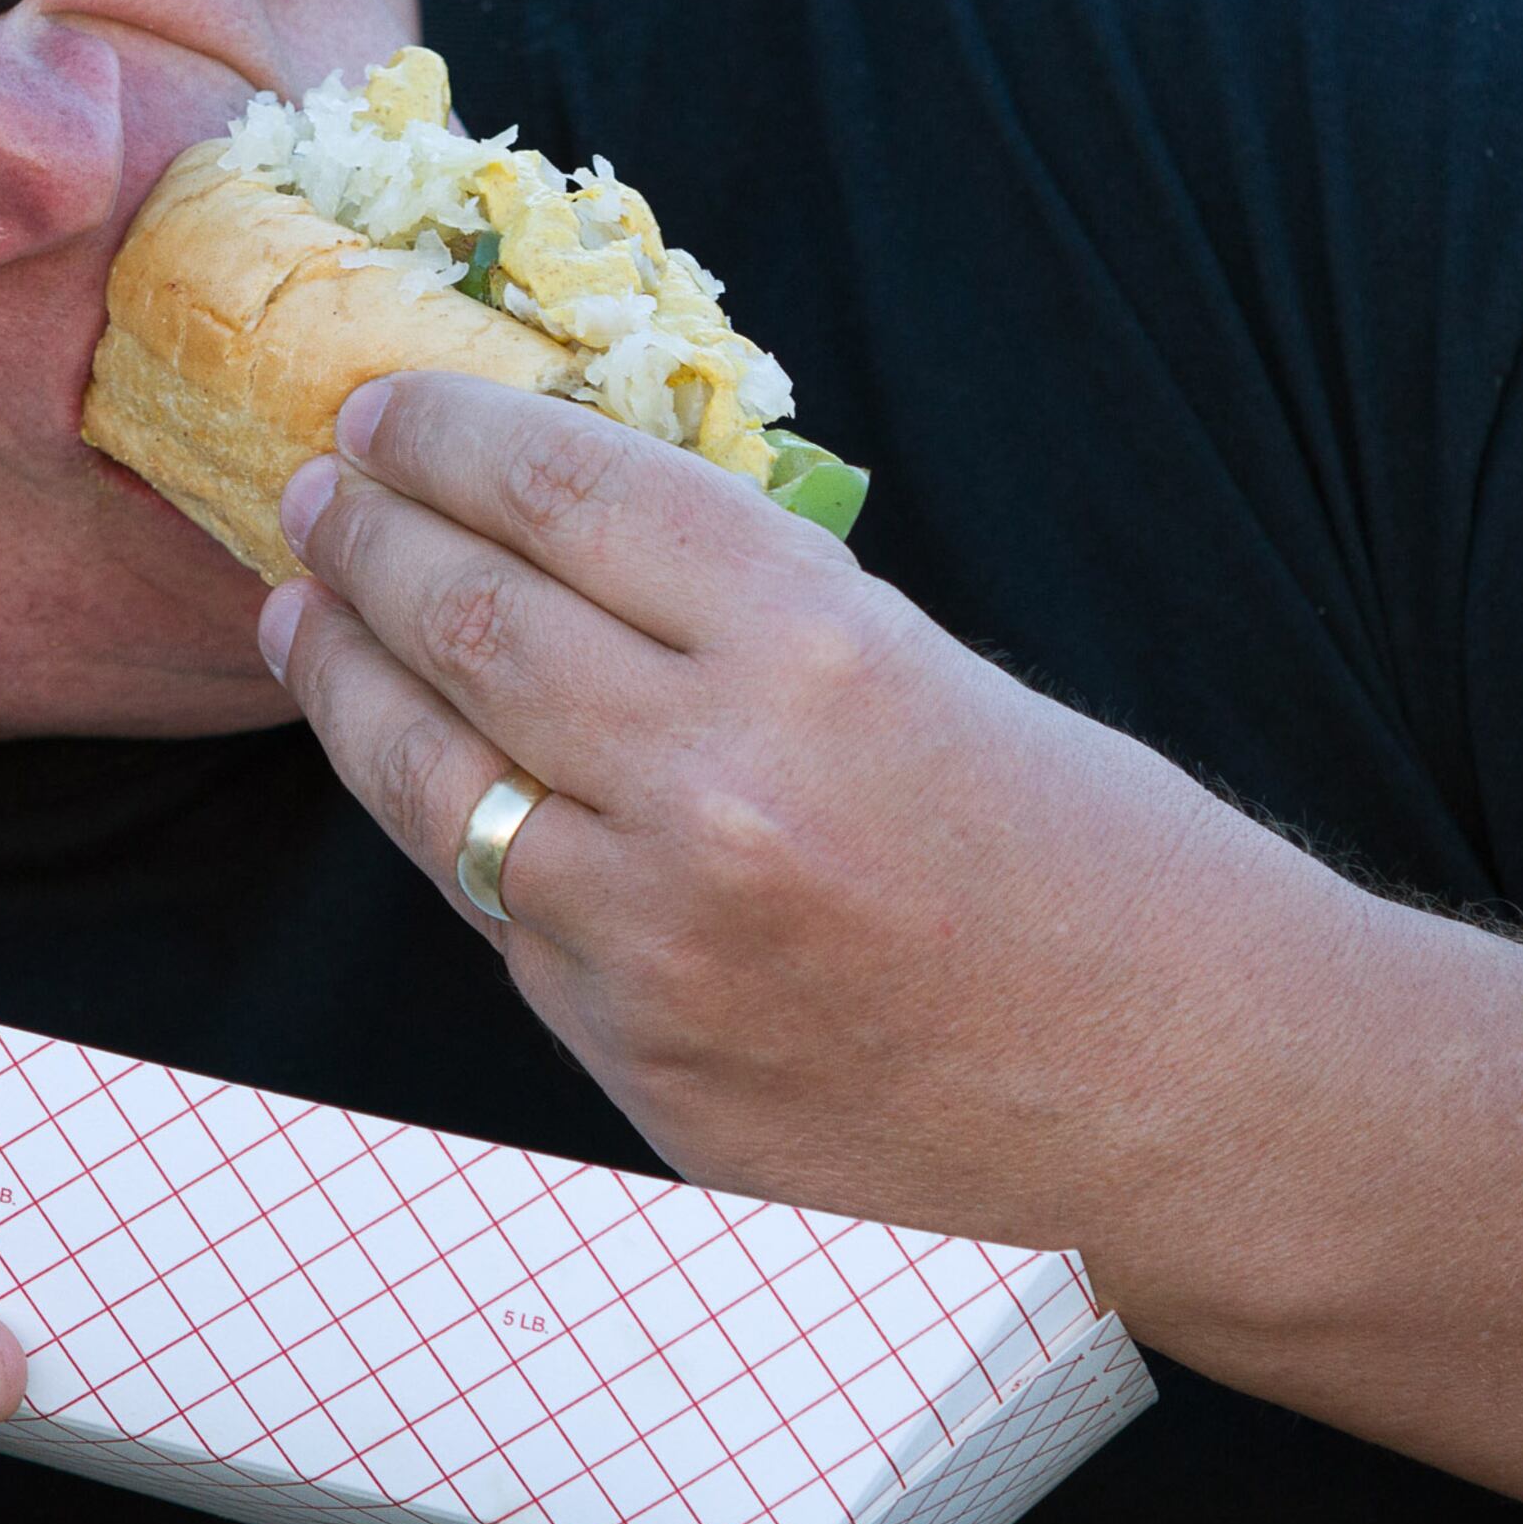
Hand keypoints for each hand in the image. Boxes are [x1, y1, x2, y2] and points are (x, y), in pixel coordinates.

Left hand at [258, 375, 1329, 1288]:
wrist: (1215, 1116)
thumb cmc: (1119, 879)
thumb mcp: (936, 677)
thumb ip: (753, 621)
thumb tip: (576, 552)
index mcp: (816, 646)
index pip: (566, 491)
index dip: (451, 435)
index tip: (388, 406)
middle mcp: (715, 785)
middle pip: (467, 617)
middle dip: (367, 536)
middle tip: (315, 490)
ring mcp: (659, 942)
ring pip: (430, 778)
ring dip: (348, 681)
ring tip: (306, 614)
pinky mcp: (640, 1067)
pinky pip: (499, 922)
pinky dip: (442, 830)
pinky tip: (414, 778)